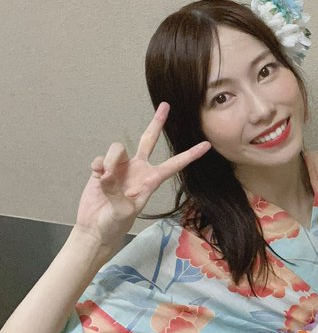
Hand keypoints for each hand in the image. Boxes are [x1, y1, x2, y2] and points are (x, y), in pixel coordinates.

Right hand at [74, 102, 209, 250]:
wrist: (95, 228)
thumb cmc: (115, 223)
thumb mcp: (122, 212)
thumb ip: (116, 192)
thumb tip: (107, 173)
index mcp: (151, 180)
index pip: (174, 164)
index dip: (190, 154)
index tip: (207, 145)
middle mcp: (139, 169)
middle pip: (149, 139)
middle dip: (157, 122)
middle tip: (166, 105)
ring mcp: (121, 167)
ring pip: (118, 148)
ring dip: (111, 160)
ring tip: (105, 179)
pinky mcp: (103, 169)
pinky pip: (101, 159)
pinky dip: (98, 167)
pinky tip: (96, 177)